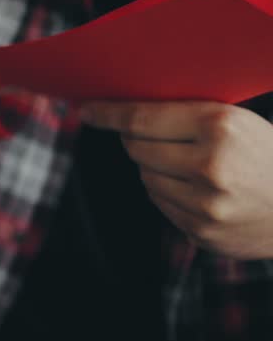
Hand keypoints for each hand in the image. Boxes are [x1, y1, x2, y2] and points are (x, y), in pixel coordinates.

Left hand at [83, 102, 272, 259]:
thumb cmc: (271, 155)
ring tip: (192, 164)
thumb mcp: (242, 122)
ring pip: (146, 178)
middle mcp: (209, 166)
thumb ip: (191, 116)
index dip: (108, 113)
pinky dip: (170, 194)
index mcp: (221, 126)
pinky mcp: (201, 231)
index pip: (142, 118)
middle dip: (139, 140)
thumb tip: (128, 114)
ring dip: (157, 168)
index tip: (86, 110)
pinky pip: (161, 205)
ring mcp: (205, 204)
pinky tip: (199, 189)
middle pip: (137, 148)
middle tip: (157, 135)